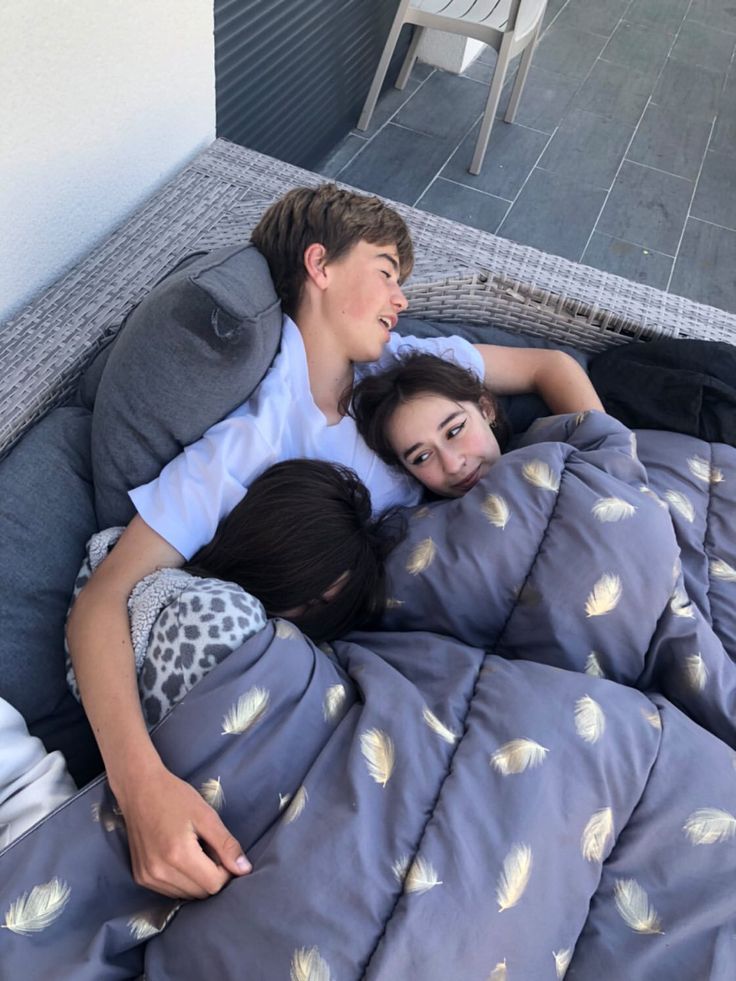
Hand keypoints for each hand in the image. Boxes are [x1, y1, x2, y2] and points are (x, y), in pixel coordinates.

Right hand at [116, 766, 251, 898]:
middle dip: (212, 876)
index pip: (214, 885)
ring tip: (194, 851)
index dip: (225, 871)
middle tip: (209, 849)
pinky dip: (182, 880)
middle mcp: (160, 872)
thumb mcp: (206, 816)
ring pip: (186, 895)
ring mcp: (147, 877)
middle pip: (200, 893)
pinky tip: (180, 858)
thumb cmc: (175, 797)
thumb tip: (245, 870)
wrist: (139, 789)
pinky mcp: (141, 877)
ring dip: (197, 880)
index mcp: (178, 855)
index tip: (223, 852)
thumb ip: (226, 845)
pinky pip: (170, 890)